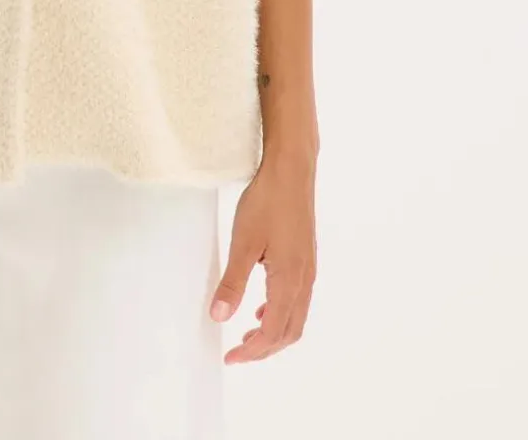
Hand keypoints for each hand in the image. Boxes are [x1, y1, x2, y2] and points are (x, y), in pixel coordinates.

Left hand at [207, 149, 316, 362]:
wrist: (291, 171)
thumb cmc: (267, 202)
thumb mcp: (243, 242)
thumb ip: (232, 282)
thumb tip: (219, 316)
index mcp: (289, 280)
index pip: (272, 330)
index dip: (252, 350)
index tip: (230, 357)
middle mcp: (304, 280)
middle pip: (289, 331)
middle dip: (264, 348)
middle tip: (238, 353)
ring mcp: (308, 269)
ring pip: (296, 317)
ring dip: (273, 332)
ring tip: (248, 335)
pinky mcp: (305, 258)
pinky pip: (297, 299)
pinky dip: (281, 313)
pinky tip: (262, 306)